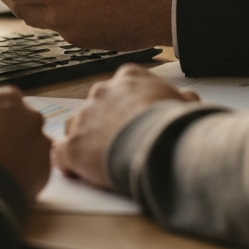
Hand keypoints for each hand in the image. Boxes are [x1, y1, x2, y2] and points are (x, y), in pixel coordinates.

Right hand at [0, 85, 51, 201]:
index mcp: (5, 98)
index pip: (0, 103)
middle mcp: (29, 114)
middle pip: (19, 123)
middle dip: (6, 136)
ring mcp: (41, 142)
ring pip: (29, 147)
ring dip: (16, 157)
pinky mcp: (47, 169)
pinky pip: (34, 170)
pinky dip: (22, 177)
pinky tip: (4, 185)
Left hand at [53, 65, 198, 187]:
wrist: (160, 146)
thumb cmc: (175, 125)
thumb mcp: (185, 105)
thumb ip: (180, 100)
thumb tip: (187, 102)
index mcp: (129, 78)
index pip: (120, 88)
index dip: (124, 107)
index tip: (131, 120)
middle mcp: (103, 91)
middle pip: (96, 106)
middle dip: (104, 123)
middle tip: (120, 143)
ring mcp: (85, 117)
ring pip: (76, 126)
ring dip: (85, 141)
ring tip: (100, 159)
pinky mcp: (73, 146)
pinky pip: (61, 152)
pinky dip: (68, 162)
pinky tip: (77, 171)